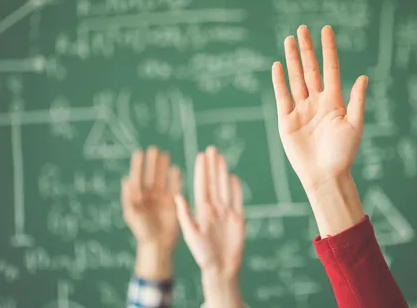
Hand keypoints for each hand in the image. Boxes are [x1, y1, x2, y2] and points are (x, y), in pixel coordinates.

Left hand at [122, 146, 181, 277]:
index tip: (139, 153)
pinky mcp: (172, 203)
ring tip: (165, 154)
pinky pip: (174, 187)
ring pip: (162, 178)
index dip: (138, 165)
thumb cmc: (142, 230)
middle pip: (151, 175)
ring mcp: (161, 199)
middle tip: (154, 149)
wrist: (157, 244)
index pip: (138, 177)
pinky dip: (176, 178)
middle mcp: (149, 196)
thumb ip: (129, 196)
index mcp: (137, 198)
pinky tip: (176, 169)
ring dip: (163, 167)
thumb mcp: (132, 213)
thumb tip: (126, 179)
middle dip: (152, 162)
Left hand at [174, 146, 244, 279]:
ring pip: (225, 187)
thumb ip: (185, 215)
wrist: (222, 268)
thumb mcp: (191, 235)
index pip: (201, 185)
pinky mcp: (238, 219)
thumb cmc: (203, 255)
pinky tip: (233, 177)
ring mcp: (226, 213)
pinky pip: (237, 200)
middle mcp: (214, 209)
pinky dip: (236, 188)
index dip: (201, 170)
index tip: (200, 156)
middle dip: (212, 165)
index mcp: (201, 211)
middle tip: (210, 149)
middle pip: (213, 182)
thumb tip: (177, 196)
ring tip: (220, 157)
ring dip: (222, 172)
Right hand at [271, 25, 365, 236]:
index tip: (326, 30)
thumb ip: (357, 101)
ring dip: (292, 59)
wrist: (325, 176)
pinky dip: (279, 81)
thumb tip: (363, 77)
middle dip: (307, 49)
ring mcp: (301, 110)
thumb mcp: (354, 126)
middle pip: (310, 70)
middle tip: (302, 29)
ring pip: (295, 79)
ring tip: (289, 39)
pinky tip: (278, 65)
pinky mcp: (286, 121)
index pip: (330, 69)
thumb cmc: (343, 154)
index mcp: (334, 102)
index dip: (328, 49)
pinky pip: (282, 96)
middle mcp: (316, 102)